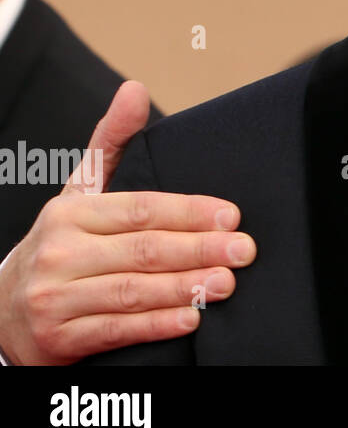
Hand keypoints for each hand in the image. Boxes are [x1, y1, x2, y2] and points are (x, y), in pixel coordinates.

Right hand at [0, 82, 255, 364]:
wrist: (3, 312)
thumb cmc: (61, 243)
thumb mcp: (80, 191)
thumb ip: (112, 142)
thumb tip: (135, 90)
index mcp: (71, 213)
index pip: (141, 209)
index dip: (189, 212)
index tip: (232, 215)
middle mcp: (60, 253)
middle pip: (143, 250)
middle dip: (200, 249)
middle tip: (244, 250)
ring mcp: (56, 298)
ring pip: (132, 291)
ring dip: (185, 288)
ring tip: (226, 283)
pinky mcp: (59, 338)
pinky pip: (116, 330)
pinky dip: (156, 325)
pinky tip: (190, 318)